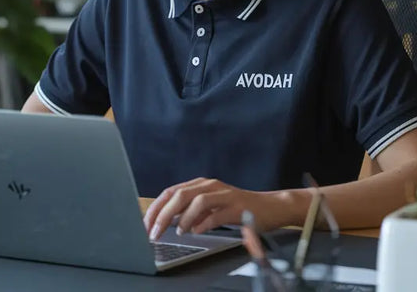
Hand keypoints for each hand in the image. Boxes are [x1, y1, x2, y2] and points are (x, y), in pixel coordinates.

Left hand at [142, 177, 294, 240]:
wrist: (270, 207)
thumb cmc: (238, 208)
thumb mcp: (211, 207)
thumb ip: (191, 210)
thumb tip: (167, 221)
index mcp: (201, 184)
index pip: (171, 192)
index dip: (156, 207)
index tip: (145, 224)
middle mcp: (211, 186)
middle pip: (180, 195)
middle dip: (163, 214)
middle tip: (154, 231)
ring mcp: (225, 195)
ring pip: (197, 201)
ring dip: (184, 217)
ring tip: (178, 231)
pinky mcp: (238, 207)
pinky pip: (218, 214)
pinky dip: (204, 223)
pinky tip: (197, 232)